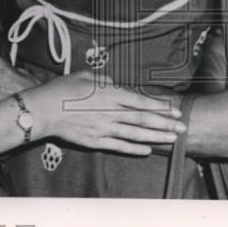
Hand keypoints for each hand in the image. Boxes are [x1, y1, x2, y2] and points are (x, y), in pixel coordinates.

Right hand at [26, 71, 185, 155]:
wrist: (43, 110)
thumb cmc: (63, 89)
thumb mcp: (85, 76)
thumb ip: (104, 80)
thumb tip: (116, 83)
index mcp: (110, 94)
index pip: (142, 102)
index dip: (161, 107)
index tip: (176, 111)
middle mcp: (111, 112)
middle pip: (143, 120)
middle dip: (165, 124)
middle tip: (183, 128)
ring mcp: (104, 129)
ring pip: (135, 135)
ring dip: (156, 138)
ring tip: (172, 140)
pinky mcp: (95, 141)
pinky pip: (119, 146)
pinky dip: (134, 149)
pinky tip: (148, 150)